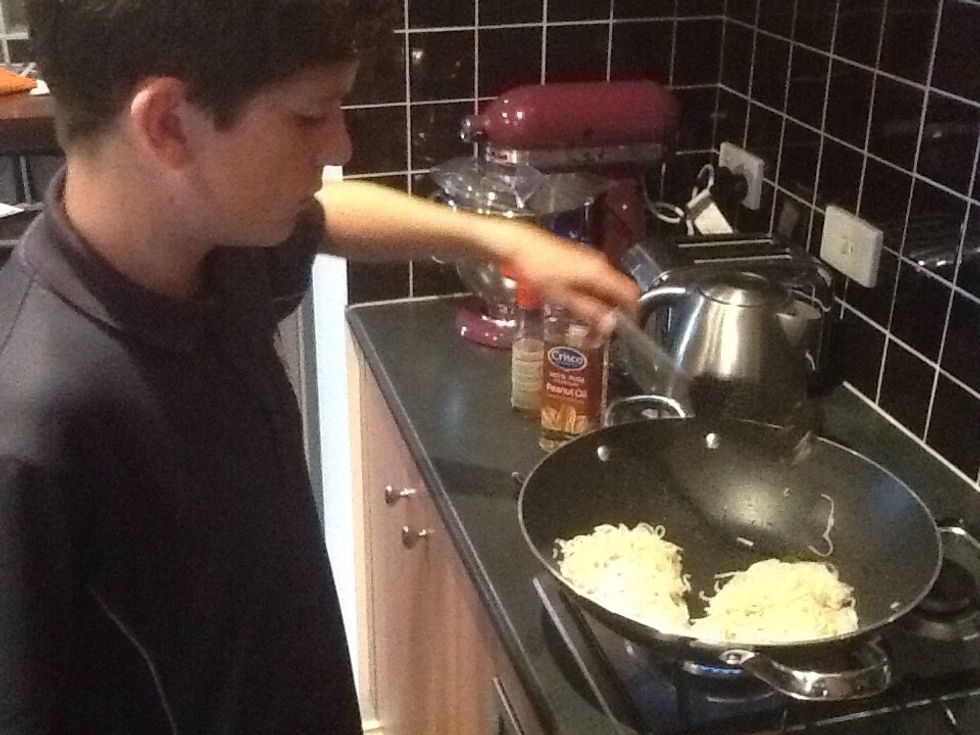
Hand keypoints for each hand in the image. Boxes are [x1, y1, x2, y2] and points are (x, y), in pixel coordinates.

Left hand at [488, 219, 639, 336]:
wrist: (518, 245)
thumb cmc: (538, 270)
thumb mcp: (563, 298)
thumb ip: (589, 312)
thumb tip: (610, 326)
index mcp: (601, 272)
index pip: (630, 293)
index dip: (633, 313)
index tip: (626, 331)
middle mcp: (600, 263)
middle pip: (619, 292)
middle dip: (613, 315)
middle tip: (600, 335)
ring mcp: (589, 260)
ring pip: (606, 287)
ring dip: (601, 307)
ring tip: (586, 326)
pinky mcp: (578, 259)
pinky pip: (594, 281)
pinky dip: (592, 297)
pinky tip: (577, 308)